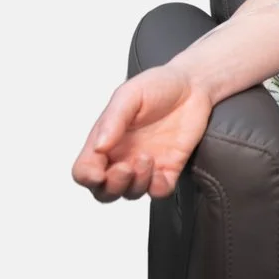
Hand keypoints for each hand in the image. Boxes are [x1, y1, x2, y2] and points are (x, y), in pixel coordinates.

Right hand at [71, 64, 212, 201]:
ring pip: (130, 193)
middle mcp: (122, 156)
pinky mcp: (169, 168)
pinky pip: (159, 191)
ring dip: (136, 184)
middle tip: (125, 168)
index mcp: (105, 140)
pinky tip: (162, 172)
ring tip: (147, 158)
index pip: (84, 170)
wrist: (193, 84)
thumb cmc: (157, 85)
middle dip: (111, 187)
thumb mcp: (130, 95)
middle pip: (104, 191)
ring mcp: (145, 165)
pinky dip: (158, 188)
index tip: (98, 174)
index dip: (87, 177)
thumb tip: (98, 146)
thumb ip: (113, 119)